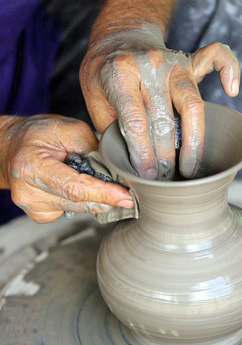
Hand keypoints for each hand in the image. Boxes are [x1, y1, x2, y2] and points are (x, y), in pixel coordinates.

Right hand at [2, 115, 133, 222]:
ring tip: (98, 181)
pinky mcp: (40, 216)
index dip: (104, 193)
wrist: (13, 148)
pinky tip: (80, 188)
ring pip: (79, 210)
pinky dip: (83, 202)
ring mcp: (33, 207)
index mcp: (31, 167)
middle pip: (79, 203)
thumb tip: (115, 171)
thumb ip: (91, 148)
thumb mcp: (67, 128)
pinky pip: (71, 212)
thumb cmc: (37, 135)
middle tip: (123, 188)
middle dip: (106, 197)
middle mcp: (28, 192)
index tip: (126, 197)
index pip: (75, 188)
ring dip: (96, 199)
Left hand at [80, 24, 239, 178]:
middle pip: (164, 120)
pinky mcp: (188, 60)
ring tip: (189, 169)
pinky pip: (216, 58)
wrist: (118, 38)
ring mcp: (172, 62)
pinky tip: (231, 90)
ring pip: (192, 104)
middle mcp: (149, 66)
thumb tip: (126, 160)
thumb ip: (109, 125)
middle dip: (165, 157)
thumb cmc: (104, 72)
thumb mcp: (93, 99)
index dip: (142, 153)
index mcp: (119, 74)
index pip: (135, 121)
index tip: (146, 176)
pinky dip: (229, 70)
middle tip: (164, 180)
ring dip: (193, 142)